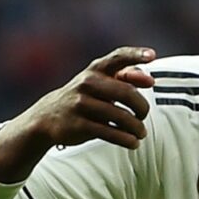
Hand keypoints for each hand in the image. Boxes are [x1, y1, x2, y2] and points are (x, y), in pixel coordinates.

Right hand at [0, 46, 155, 182]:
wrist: (46, 117)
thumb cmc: (84, 97)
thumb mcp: (100, 83)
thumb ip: (126, 78)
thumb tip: (150, 80)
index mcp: (96, 69)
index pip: (118, 57)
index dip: (136, 55)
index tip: (152, 56)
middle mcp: (87, 83)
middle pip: (127, 93)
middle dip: (142, 107)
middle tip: (143, 116)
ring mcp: (81, 104)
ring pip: (120, 116)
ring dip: (137, 128)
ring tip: (141, 133)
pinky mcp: (78, 125)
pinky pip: (110, 133)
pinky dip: (126, 140)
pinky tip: (133, 143)